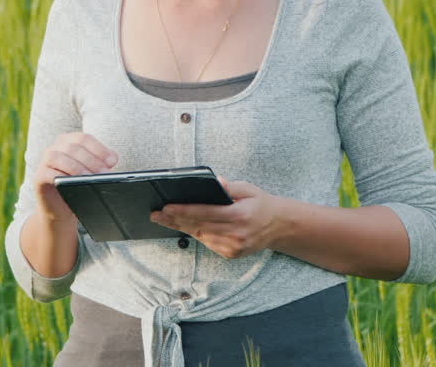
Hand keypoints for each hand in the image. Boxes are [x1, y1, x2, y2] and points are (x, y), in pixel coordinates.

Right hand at [33, 133, 117, 223]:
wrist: (61, 209)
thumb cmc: (79, 187)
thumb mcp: (92, 173)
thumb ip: (101, 164)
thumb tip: (111, 161)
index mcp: (69, 141)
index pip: (84, 138)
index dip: (99, 149)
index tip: (112, 162)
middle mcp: (55, 147)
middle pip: (73, 147)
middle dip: (91, 161)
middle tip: (104, 174)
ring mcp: (44, 161)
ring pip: (58, 156)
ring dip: (77, 167)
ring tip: (90, 179)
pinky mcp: (38, 177)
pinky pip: (47, 173)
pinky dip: (61, 177)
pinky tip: (72, 183)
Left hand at [149, 178, 283, 258]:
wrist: (279, 227)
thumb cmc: (261, 204)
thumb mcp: (248, 189)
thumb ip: (229, 187)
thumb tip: (215, 181)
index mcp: (240, 215)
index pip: (205, 213)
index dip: (183, 210)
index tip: (166, 207)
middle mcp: (236, 234)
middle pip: (198, 226)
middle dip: (174, 219)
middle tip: (156, 214)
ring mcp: (233, 246)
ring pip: (200, 236)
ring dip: (180, 227)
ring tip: (163, 218)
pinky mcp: (231, 253)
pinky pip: (207, 243)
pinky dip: (194, 234)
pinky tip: (182, 226)